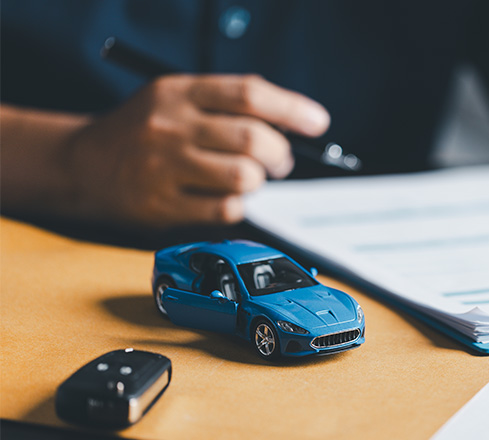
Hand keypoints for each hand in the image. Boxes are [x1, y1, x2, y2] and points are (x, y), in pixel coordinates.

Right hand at [64, 74, 329, 226]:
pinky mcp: (162, 205)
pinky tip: (226, 197)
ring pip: (243, 178)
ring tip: (249, 177)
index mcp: (179, 92)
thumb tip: (293, 123)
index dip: (292, 108)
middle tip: (280, 161)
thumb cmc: (146, 130)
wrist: (82, 164)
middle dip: (280, 154)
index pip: (249, 93)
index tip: (318, 123)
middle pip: (252, 139)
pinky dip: (238, 206)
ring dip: (259, 181)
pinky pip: (224, 210)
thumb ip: (228, 104)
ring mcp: (164, 168)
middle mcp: (171, 126)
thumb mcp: (178, 99)